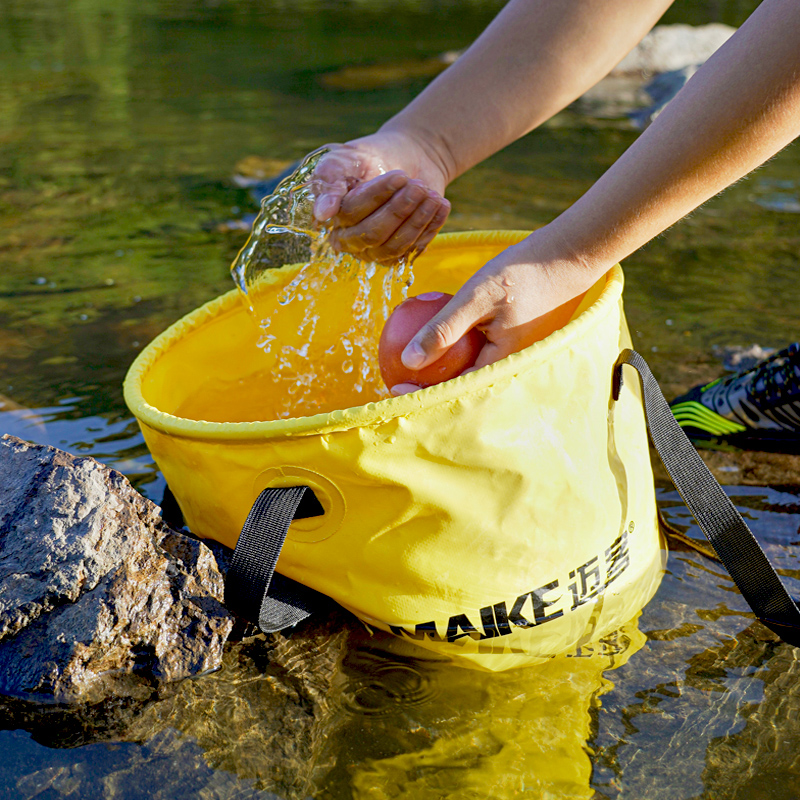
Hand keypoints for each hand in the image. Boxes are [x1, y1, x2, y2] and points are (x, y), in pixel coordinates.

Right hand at [312, 131, 450, 262]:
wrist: (406, 158)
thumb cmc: (370, 156)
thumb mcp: (344, 159)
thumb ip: (329, 182)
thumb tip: (322, 214)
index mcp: (333, 217)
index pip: (352, 213)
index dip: (377, 196)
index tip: (400, 175)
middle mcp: (351, 240)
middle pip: (374, 234)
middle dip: (400, 209)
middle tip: (418, 185)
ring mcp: (376, 251)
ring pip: (395, 245)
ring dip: (417, 220)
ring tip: (432, 194)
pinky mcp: (400, 253)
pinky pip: (415, 249)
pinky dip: (431, 227)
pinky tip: (441, 205)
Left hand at [391, 227, 606, 393]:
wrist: (568, 255)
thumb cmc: (523, 272)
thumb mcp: (478, 296)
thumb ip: (444, 329)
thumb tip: (408, 361)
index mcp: (501, 365)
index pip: (454, 389)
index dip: (420, 394)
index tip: (392, 390)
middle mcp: (507, 367)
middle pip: (460, 386)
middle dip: (427, 387)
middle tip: (394, 379)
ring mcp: (512, 355)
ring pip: (469, 370)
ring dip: (440, 370)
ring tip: (407, 364)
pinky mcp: (512, 341)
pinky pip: (478, 352)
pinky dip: (455, 348)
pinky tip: (433, 335)